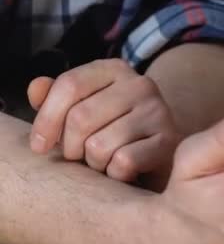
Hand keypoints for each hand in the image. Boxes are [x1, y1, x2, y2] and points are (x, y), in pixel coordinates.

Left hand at [28, 59, 180, 185]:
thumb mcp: (83, 108)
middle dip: (69, 147)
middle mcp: (141, 84)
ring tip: (103, 162)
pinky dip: (115, 174)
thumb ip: (55, 98)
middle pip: (80, 118)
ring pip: (99, 146)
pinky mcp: (169, 141)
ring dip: (94, 164)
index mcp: (115, 69)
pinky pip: (123, 162)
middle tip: (77, 157)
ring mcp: (158, 112)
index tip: (39, 146)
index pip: (69, 85)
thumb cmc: (114, 130)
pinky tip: (122, 171)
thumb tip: (35, 89)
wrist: (162, 149)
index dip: (46, 119)